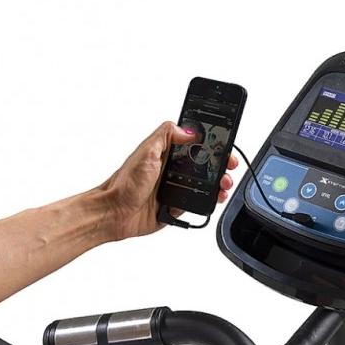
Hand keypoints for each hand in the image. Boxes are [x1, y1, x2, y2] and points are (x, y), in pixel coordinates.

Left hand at [100, 121, 237, 239]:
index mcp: (166, 152)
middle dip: (221, 164)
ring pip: (206, 183)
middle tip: (229, 166)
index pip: (195, 142)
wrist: (115, 213)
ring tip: (223, 185)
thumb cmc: (124, 184)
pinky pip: (199, 201)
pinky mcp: (177, 204)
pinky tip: (212, 199)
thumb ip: (166, 135)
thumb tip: (188, 130)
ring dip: (219, 183)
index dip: (212, 143)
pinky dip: (209, 201)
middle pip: (205, 163)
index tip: (223, 145)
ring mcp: (176, 186)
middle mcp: (173, 168)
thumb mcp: (145, 151)